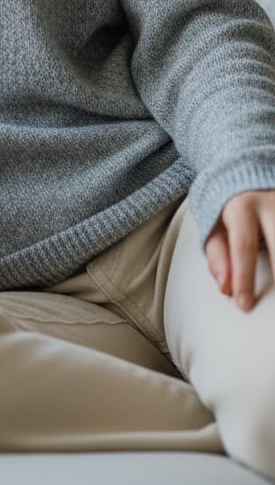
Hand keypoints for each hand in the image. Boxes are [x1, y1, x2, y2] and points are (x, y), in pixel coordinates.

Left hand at [205, 189, 274, 310]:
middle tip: (273, 311)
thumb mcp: (215, 226)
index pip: (243, 246)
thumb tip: (226, 287)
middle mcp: (271, 204)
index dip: (243, 278)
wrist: (249, 173)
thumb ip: (218, 256)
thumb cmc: (233, 209)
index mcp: (242, 207)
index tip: (244, 305)